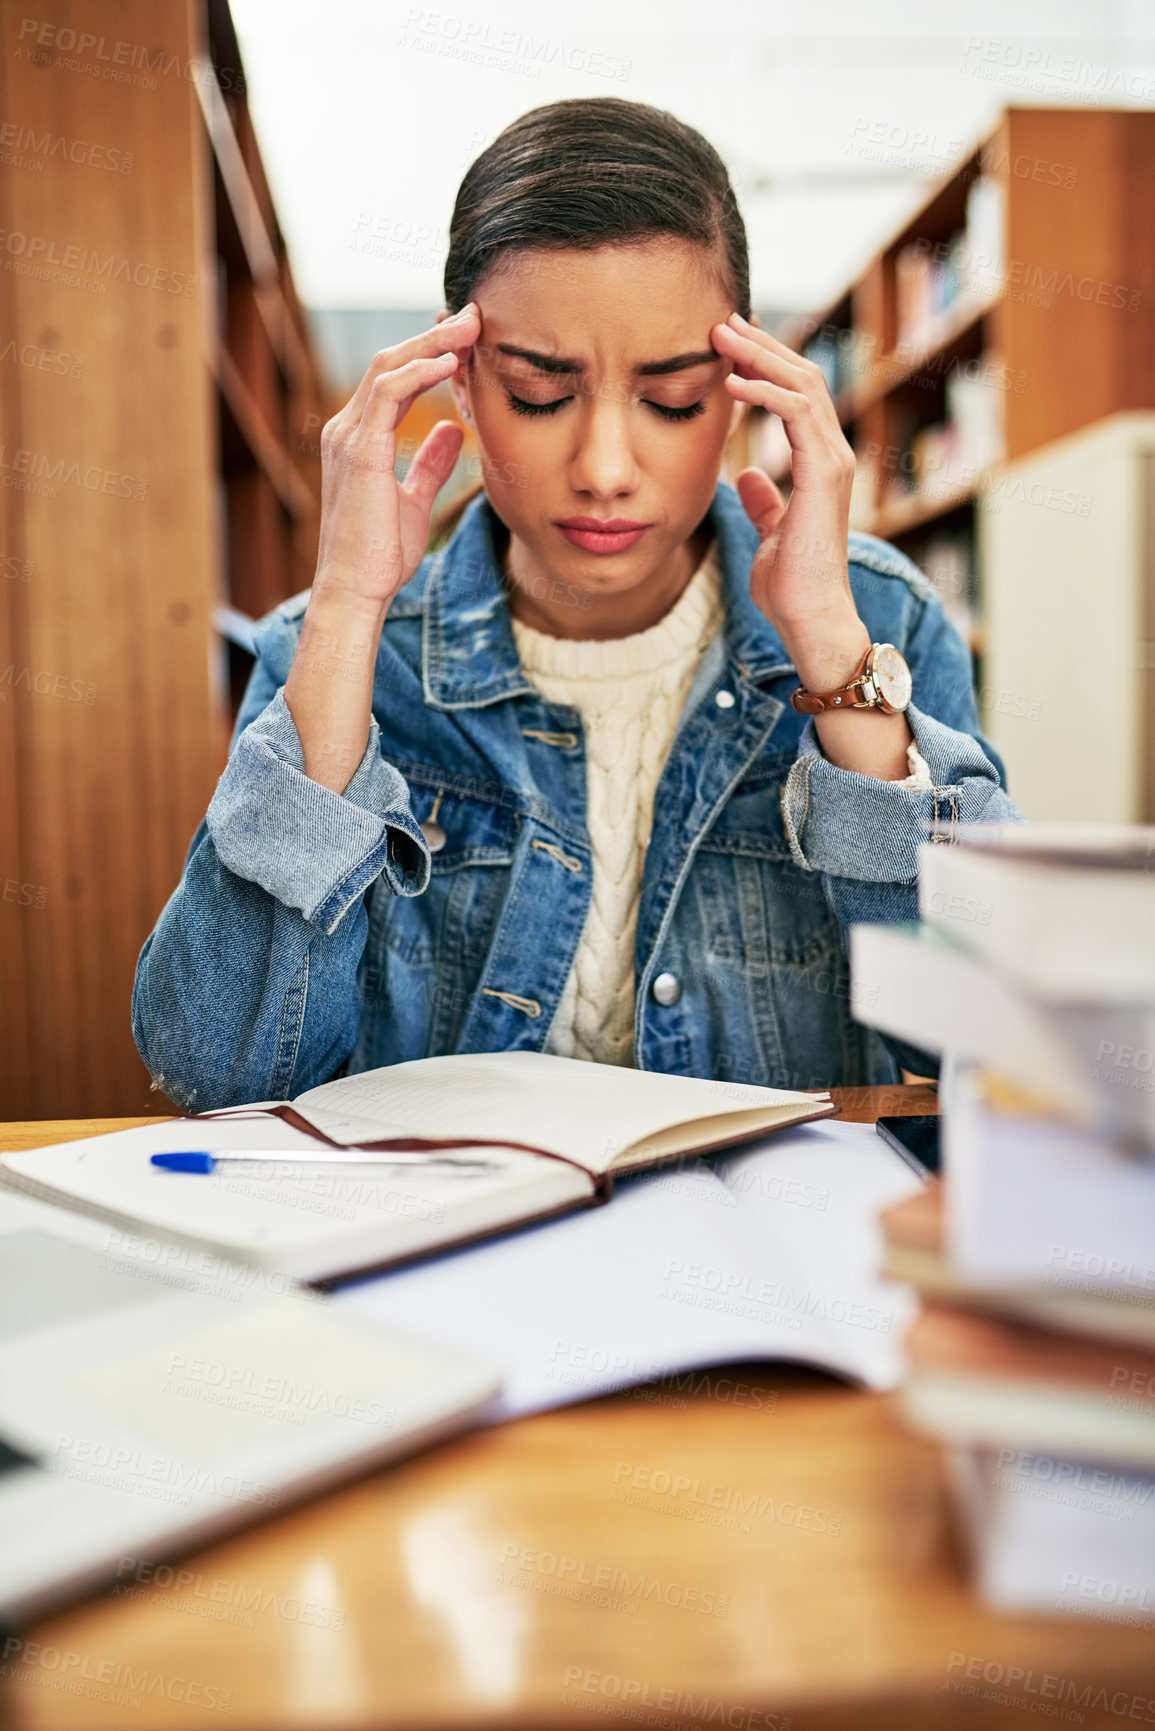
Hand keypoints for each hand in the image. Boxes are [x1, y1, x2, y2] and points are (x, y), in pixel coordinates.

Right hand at [313, 304, 480, 608]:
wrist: (356, 590)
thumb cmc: (380, 554)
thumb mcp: (414, 500)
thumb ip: (431, 463)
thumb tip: (454, 429)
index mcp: (359, 438)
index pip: (393, 378)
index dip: (430, 353)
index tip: (471, 340)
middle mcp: (347, 430)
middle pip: (390, 361)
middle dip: (434, 335)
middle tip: (476, 316)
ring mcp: (349, 438)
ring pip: (388, 367)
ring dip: (432, 343)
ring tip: (471, 328)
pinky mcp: (360, 452)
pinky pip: (388, 393)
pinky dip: (419, 372)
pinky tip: (451, 363)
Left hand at [711, 314, 912, 779]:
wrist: (809, 617)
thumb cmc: (790, 582)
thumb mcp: (768, 531)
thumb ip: (763, 500)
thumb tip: (745, 476)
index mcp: (820, 462)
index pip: (795, 393)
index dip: (764, 364)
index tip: (728, 342)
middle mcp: (833, 453)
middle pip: (801, 376)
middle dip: (761, 345)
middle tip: (722, 320)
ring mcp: (833, 461)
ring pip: (801, 384)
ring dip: (759, 356)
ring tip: (721, 336)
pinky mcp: (824, 474)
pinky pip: (796, 414)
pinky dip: (763, 392)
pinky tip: (731, 382)